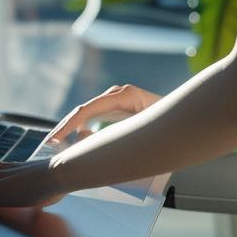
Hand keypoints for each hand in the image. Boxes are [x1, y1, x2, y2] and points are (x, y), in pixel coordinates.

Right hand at [46, 84, 161, 145]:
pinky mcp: (119, 106)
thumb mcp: (142, 131)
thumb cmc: (168, 126)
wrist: (186, 119)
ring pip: (88, 112)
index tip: (56, 139)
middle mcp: (119, 93)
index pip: (87, 109)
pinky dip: (84, 126)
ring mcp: (118, 98)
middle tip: (51, 143)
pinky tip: (77, 138)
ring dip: (73, 127)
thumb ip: (114, 135)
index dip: (69, 125)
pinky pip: (96, 115)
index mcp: (124, 95)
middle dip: (66, 126)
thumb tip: (84, 137)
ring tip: (59, 143)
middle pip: (84, 109)